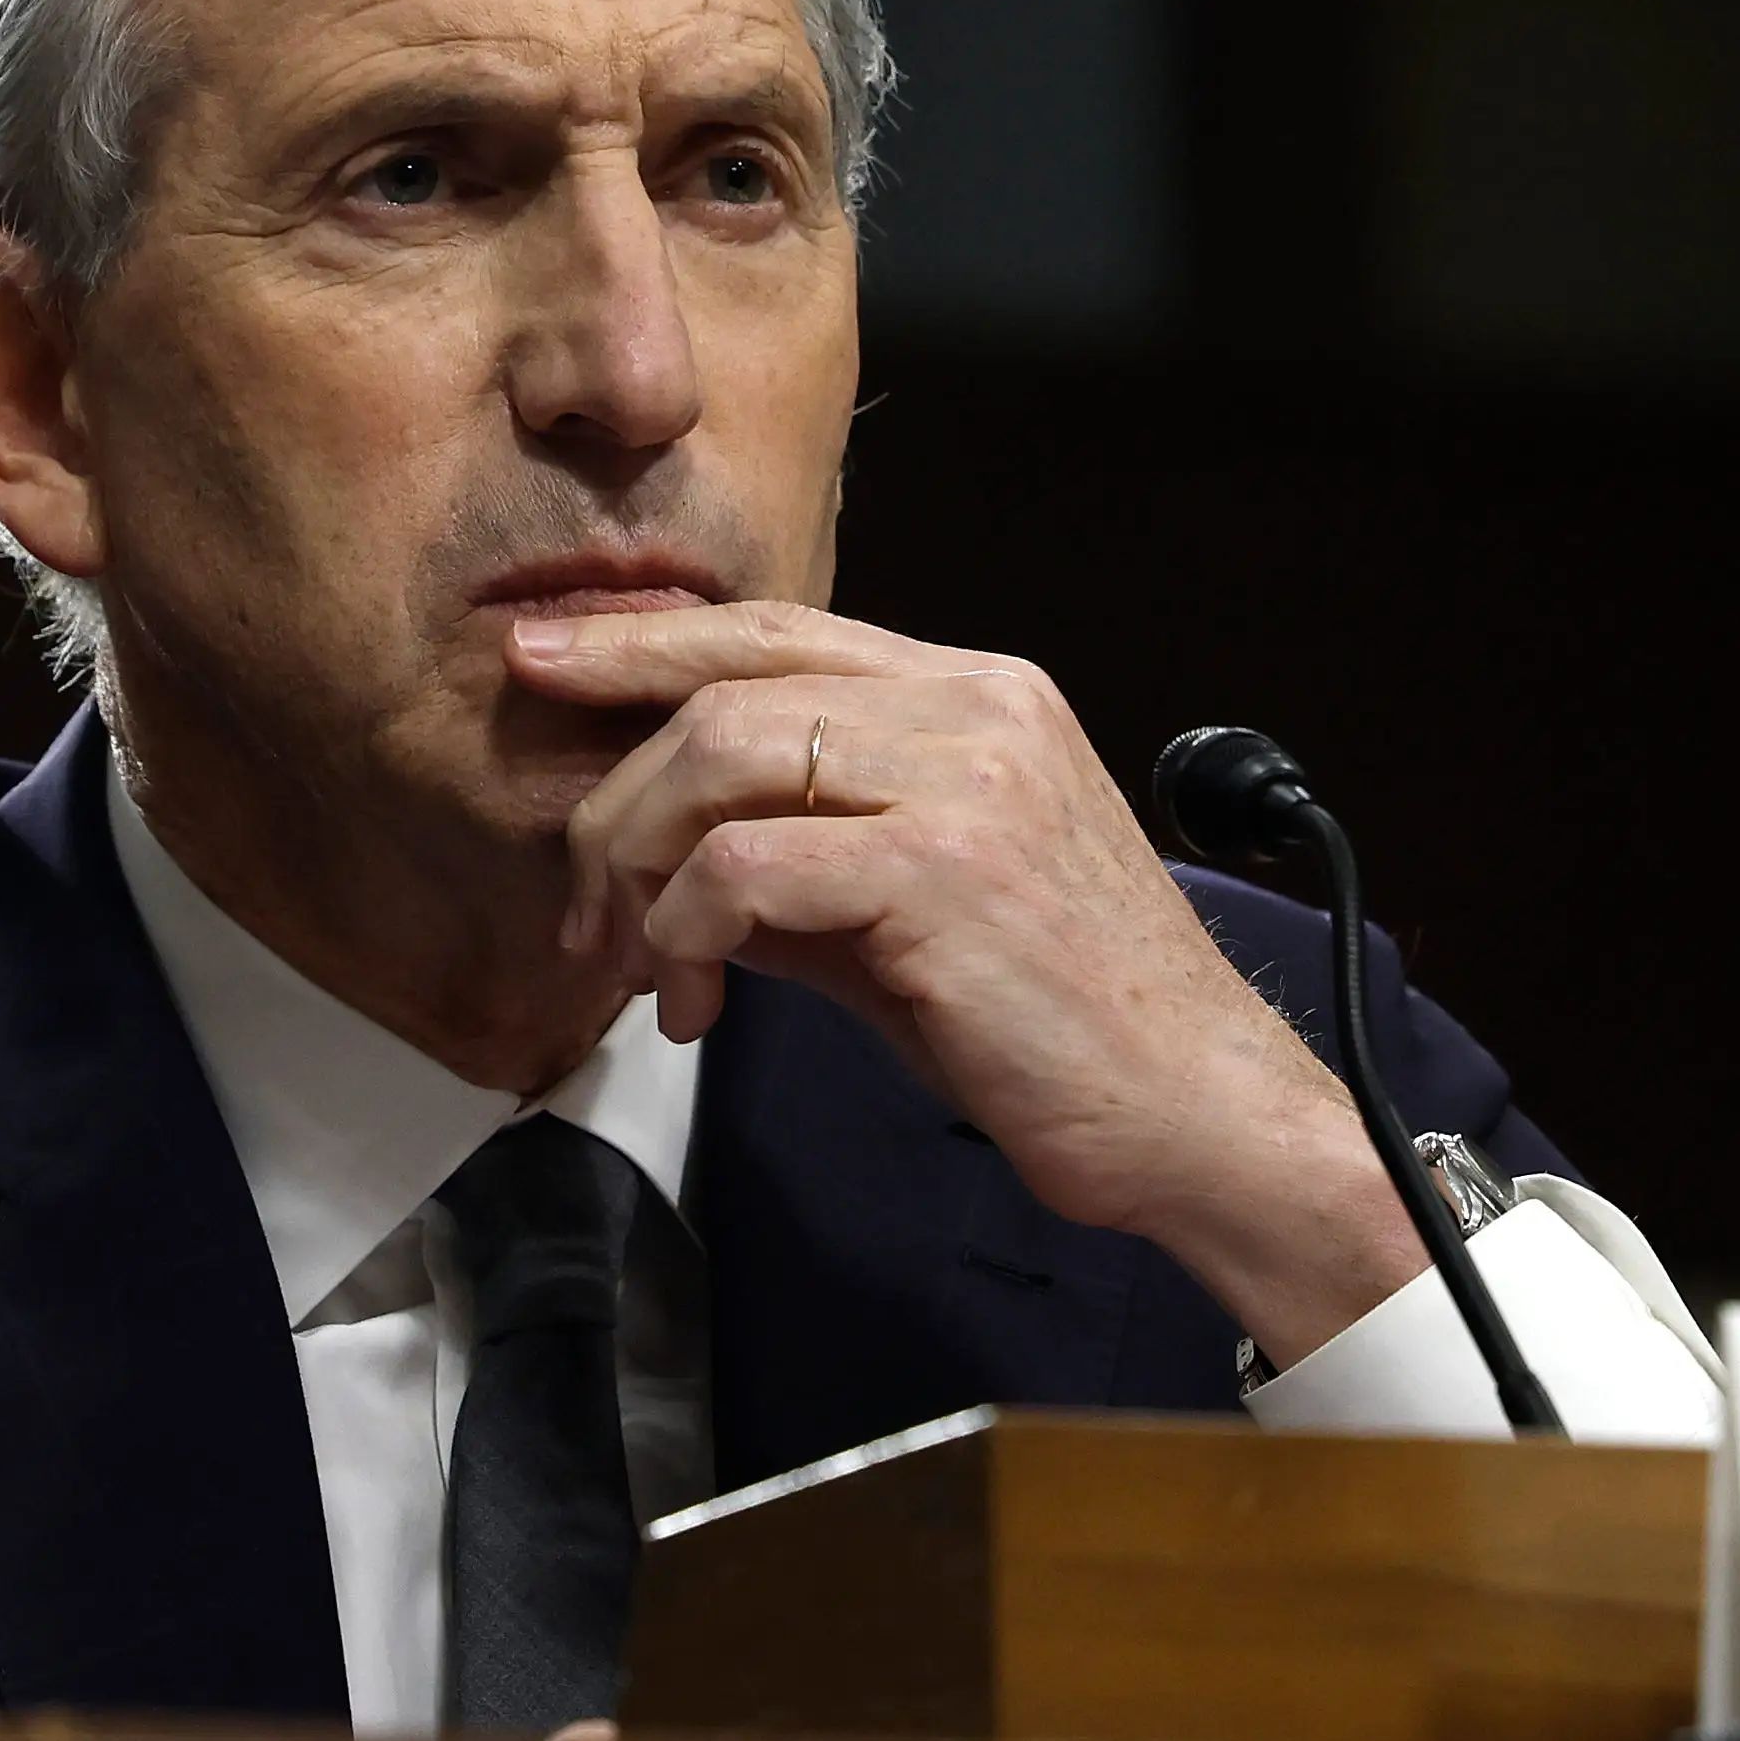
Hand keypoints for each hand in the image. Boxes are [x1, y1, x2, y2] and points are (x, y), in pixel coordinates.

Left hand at [508, 601, 1427, 1364]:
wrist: (1194, 1112)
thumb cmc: (1063, 1030)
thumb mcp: (917, 915)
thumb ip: (809, 862)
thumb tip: (678, 866)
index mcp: (982, 697)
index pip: (782, 629)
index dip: (649, 641)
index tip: (545, 662)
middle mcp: (976, 709)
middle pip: (730, 679)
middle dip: (614, 777)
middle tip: (573, 889)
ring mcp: (965, 781)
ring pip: (721, 755)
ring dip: (640, 867)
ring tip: (634, 964)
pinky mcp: (942, 871)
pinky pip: (744, 866)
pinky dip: (684, 931)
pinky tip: (693, 1002)